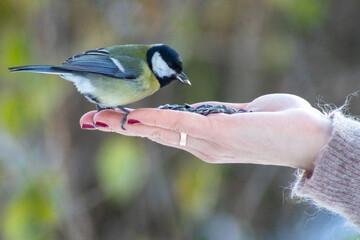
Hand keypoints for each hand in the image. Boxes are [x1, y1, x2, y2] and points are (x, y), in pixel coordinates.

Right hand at [79, 94, 332, 170]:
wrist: (311, 138)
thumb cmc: (282, 123)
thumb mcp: (247, 114)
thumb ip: (227, 112)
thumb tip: (219, 109)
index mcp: (206, 140)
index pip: (164, 131)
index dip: (138, 126)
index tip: (114, 120)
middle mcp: (201, 145)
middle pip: (154, 134)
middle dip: (120, 128)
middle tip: (89, 121)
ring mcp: (209, 142)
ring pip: (161, 131)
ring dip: (128, 124)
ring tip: (98, 118)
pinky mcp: (220, 134)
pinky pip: (182, 125)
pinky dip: (157, 121)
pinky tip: (135, 117)